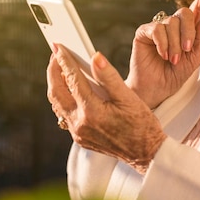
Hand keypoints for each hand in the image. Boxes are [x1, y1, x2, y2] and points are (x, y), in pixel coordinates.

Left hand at [47, 45, 166, 174]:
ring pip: (57, 104)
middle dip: (53, 71)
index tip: (59, 46)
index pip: (72, 79)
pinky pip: (64, 114)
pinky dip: (63, 98)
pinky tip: (69, 89)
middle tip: (55, 54)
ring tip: (59, 68)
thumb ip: (109, 76)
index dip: (64, 60)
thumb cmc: (141, 124)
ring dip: (56, 85)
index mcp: (92, 112)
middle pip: (56, 92)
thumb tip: (95, 57)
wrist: (146, 152)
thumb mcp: (128, 97)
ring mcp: (78, 133)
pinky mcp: (80, 137)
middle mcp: (81, 124)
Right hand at [125, 0, 199, 107]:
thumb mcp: (193, 60)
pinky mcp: (144, 32)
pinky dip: (163, 43)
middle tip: (186, 50)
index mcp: (187, 31)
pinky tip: (162, 54)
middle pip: (184, 12)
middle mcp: (172, 26)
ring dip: (175, 44)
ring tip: (172, 60)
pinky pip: (157, 29)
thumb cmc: (173, 76)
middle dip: (189, 31)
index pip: (197, 10)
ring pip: (171, 23)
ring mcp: (157, 27)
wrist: (156, 89)